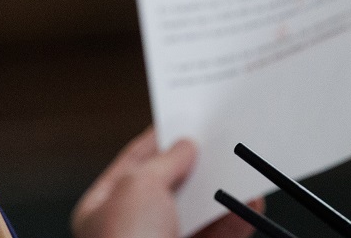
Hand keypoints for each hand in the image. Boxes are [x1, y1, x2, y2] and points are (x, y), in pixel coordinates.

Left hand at [71, 128, 263, 237]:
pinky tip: (249, 204)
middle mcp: (129, 231)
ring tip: (242, 171)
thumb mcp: (140, 186)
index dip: (157, 142)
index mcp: (101, 209)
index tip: (182, 123)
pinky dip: (232, 222)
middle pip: (168, 190)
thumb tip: (184, 147)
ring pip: (196, 217)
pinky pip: (215, 237)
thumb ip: (165, 162)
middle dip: (194, 168)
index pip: (132, 165)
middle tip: (219, 144)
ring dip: (220, 195)